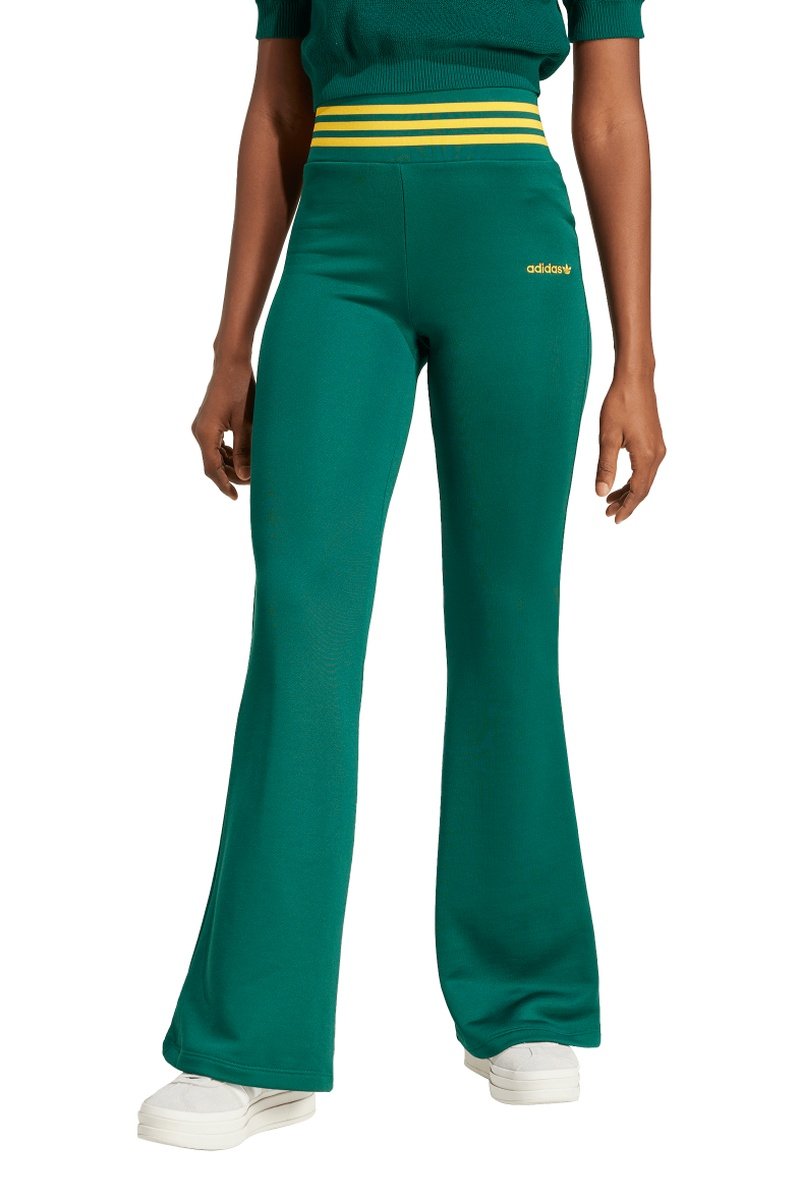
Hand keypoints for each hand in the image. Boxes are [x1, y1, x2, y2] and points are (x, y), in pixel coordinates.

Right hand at [191, 359, 254, 499]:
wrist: (231, 364)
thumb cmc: (240, 388)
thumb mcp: (246, 422)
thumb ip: (244, 450)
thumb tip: (245, 476)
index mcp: (206, 433)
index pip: (212, 468)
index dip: (223, 484)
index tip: (235, 497)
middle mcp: (200, 432)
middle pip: (212, 464)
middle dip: (230, 475)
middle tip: (252, 480)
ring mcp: (203, 427)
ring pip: (214, 456)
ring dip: (230, 465)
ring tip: (250, 468)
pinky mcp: (208, 422)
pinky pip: (216, 446)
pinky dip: (228, 454)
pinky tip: (243, 455)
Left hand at [595, 369, 665, 521]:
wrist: (635, 380)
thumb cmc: (620, 404)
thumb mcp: (608, 438)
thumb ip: (605, 467)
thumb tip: (601, 492)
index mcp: (646, 456)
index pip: (638, 491)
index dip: (626, 508)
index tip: (614, 519)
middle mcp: (656, 454)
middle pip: (643, 488)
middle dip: (627, 503)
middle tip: (608, 513)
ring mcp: (658, 447)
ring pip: (645, 479)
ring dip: (629, 491)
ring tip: (611, 500)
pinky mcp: (655, 441)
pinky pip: (646, 468)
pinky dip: (634, 478)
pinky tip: (621, 481)